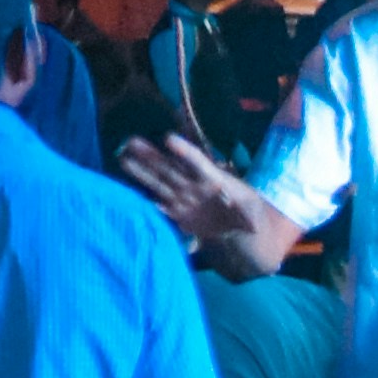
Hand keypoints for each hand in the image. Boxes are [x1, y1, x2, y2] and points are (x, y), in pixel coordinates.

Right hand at [121, 134, 273, 265]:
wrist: (247, 238)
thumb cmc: (252, 218)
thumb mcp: (254, 214)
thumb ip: (247, 216)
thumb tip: (248, 223)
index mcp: (215, 181)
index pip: (199, 164)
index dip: (185, 153)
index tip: (168, 139)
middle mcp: (195, 188)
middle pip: (171, 170)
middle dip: (151, 156)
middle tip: (131, 142)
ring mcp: (185, 201)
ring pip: (160, 184)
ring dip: (142, 172)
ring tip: (123, 157)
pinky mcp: (180, 217)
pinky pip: (161, 208)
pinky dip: (148, 204)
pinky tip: (133, 197)